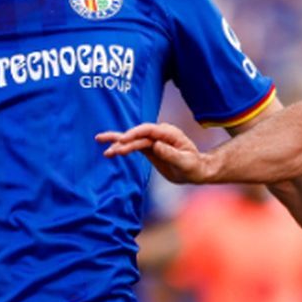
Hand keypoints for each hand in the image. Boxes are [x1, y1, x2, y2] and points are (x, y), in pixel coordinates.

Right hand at [97, 123, 216, 184]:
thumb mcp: (185, 162)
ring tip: (105, 151)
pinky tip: (111, 151)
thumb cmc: (193, 166)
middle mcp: (159, 134)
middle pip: (137, 133)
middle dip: (121, 139)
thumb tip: (157, 146)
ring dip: (118, 144)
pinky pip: (133, 146)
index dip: (134, 133)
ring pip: (132, 140)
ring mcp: (153, 140)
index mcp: (169, 133)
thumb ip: (171, 154)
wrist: (196, 171)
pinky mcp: (149, 148)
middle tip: (106, 144)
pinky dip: (122, 148)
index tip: (123, 140)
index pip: (148, 130)